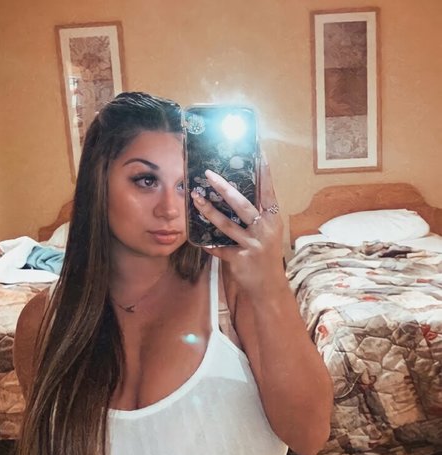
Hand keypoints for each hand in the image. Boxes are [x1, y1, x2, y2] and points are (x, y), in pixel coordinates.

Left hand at [191, 156, 284, 294]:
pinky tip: (200, 241)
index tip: (258, 152)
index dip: (264, 172)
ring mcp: (252, 244)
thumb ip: (258, 215)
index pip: (268, 191)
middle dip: (224, 188)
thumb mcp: (268, 233)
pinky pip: (220, 249)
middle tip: (209, 174)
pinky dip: (210, 245)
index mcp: (273, 219)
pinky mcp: (240, 259)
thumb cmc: (266, 256)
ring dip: (209, 211)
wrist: (269, 287)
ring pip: (227, 225)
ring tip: (196, 199)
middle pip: (243, 205)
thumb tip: (237, 193)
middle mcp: (264, 229)